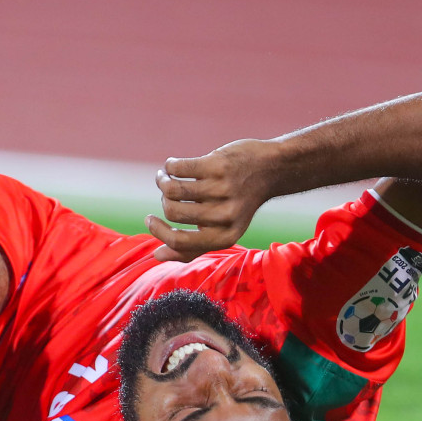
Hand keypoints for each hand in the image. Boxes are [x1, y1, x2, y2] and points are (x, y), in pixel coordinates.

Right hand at [145, 138, 278, 261]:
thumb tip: (156, 255)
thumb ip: (192, 247)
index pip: (179, 241)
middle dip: (163, 202)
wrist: (271, 169)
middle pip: (172, 212)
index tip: (150, 219)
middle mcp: (225, 215)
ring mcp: (222, 189)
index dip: (158, 231)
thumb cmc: (239, 203)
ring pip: (172, 189)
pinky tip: (172, 166)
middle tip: (168, 194)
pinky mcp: (218, 165)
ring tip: (164, 178)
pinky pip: (177, 168)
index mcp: (225, 236)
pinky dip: (169, 166)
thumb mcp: (222, 230)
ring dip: (162, 181)